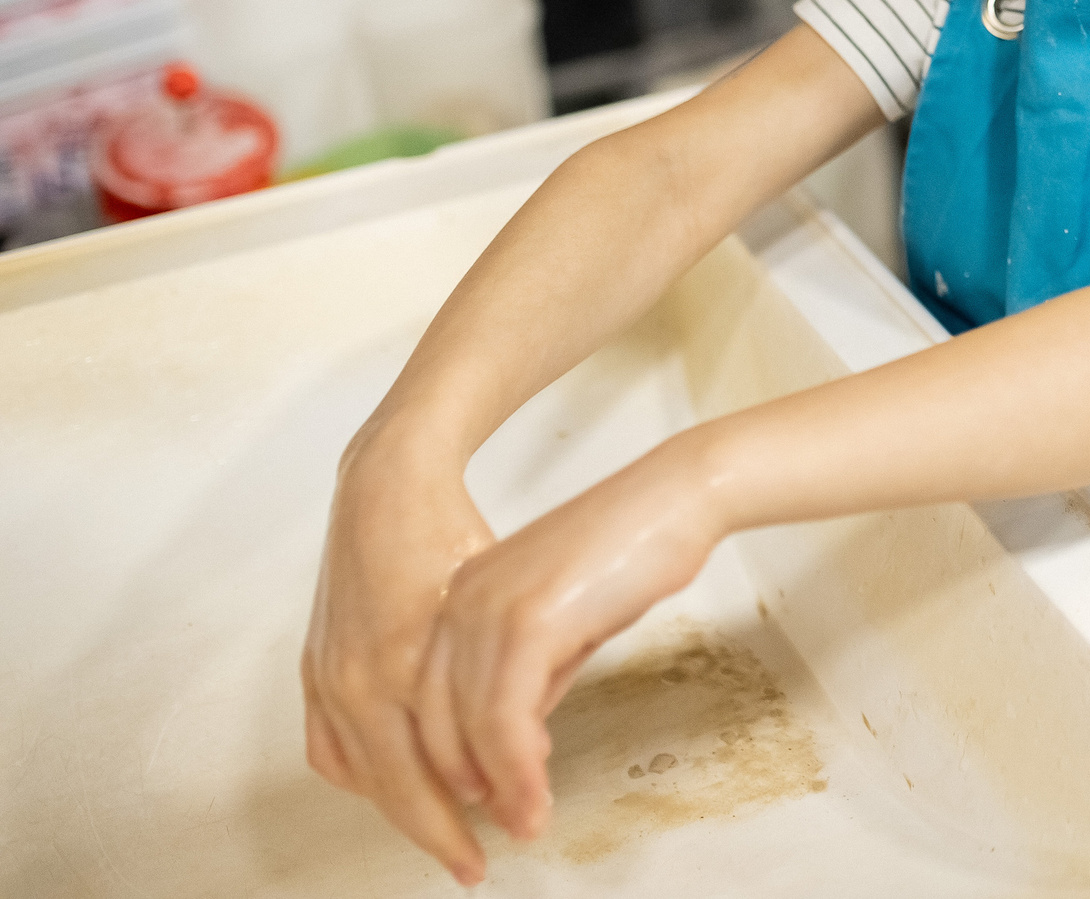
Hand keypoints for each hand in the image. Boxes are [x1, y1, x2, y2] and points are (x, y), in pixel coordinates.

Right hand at [302, 438, 497, 882]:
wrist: (388, 483)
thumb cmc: (449, 531)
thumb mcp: (496, 605)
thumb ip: (502, 678)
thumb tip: (520, 748)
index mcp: (404, 663)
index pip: (427, 780)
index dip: (459, 827)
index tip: (489, 854)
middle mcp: (357, 676)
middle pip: (392, 789)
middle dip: (434, 834)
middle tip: (472, 862)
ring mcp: (329, 673)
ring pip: (359, 774)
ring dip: (399, 806)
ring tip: (444, 825)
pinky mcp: (315, 664)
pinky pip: (329, 745)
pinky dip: (362, 774)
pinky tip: (393, 781)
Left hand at [412, 440, 724, 847]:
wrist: (674, 500)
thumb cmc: (631, 548)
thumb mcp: (564, 622)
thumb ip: (529, 674)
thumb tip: (514, 739)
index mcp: (460, 596)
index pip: (424, 702)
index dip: (442, 766)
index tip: (468, 807)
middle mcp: (459, 601)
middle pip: (427, 723)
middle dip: (454, 792)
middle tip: (490, 833)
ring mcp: (487, 610)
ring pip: (463, 730)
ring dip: (496, 791)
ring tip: (523, 823)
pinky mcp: (526, 621)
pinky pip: (504, 720)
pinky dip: (518, 771)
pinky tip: (535, 795)